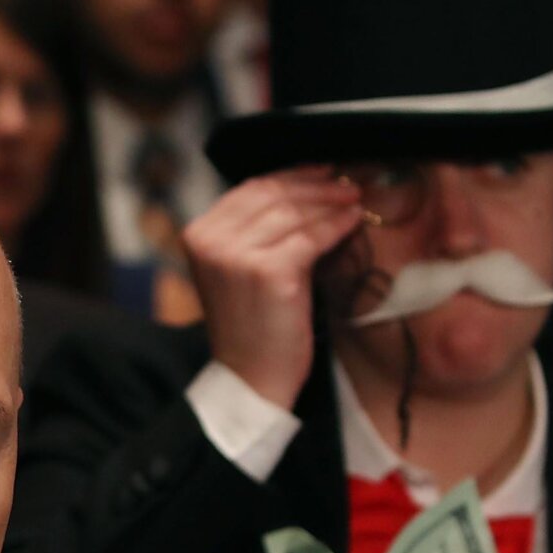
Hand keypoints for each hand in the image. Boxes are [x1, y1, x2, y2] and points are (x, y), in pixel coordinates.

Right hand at [183, 167, 366, 408]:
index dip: (292, 176)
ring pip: (294, 212)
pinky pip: (311, 237)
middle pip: (272, 194)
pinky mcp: (268, 271)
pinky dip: (336, 226)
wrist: (250, 379)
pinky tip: (352, 222)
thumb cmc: (252, 327)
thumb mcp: (241, 269)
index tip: (322, 172)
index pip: (250, 189)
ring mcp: (236, 254)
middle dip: (316, 186)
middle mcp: (211, 239)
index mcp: (198, 234)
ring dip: (331, 203)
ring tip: (354, 200)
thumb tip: (307, 190)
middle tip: (347, 183)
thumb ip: (257, 231)